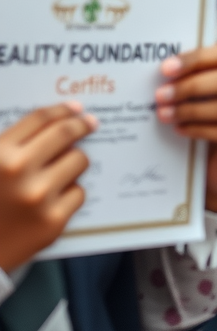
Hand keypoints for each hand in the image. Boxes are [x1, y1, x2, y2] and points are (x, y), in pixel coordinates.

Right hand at [0, 102, 97, 270]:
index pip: (40, 118)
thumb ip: (13, 145)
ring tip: (63, 169)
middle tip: (90, 123)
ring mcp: (39, 196)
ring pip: (79, 160)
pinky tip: (55, 199)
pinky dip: (70, 193)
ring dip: (74, 161)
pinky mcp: (53, 221)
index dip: (61, 109)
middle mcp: (19, 171)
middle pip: (65, 133)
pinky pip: (79, 192)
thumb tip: (55, 119)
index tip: (76, 108)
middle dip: (81, 125)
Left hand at [156, 45, 216, 211]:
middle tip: (161, 94)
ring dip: (190, 109)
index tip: (166, 68)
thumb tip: (171, 66)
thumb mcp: (215, 93)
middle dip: (191, 86)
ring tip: (165, 113)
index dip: (196, 59)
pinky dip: (198, 129)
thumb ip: (204, 75)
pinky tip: (179, 129)